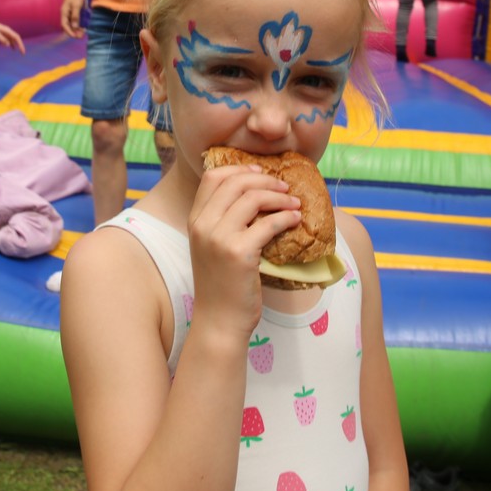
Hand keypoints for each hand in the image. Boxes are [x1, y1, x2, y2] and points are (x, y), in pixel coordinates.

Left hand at [0, 17, 25, 53]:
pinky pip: (9, 39)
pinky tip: (12, 48)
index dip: (20, 44)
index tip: (22, 51)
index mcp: (7, 30)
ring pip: (13, 39)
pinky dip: (12, 44)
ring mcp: (5, 32)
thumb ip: (1, 39)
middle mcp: (7, 31)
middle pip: (17, 38)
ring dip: (17, 45)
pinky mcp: (1, 34)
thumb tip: (9, 45)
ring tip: (20, 51)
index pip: (17, 38)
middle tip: (23, 53)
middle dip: (20, 45)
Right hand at [61, 0, 85, 37]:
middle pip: (67, 26)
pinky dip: (78, 25)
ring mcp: (69, 13)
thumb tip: (75, 27)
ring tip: (82, 33)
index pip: (64, 25)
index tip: (75, 36)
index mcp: (64, 12)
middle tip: (80, 36)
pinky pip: (74, 21)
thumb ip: (75, 17)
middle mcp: (65, 14)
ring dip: (76, 29)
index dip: (69, 32)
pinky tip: (83, 27)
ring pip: (71, 24)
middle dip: (73, 32)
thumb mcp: (76, 6)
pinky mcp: (73, 12)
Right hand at [185, 164, 302, 339]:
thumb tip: (253, 195)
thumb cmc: (221, 285)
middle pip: (235, 182)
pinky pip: (268, 223)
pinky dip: (286, 217)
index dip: (239, 169)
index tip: (260, 172)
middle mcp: (203, 225)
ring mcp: (219, 238)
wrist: (219, 321)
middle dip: (264, 179)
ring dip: (279, 196)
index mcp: (195, 220)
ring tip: (294, 202)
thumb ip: (222, 222)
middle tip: (283, 186)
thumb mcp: (212, 247)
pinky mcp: (239, 253)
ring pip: (253, 198)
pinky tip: (295, 220)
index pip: (213, 177)